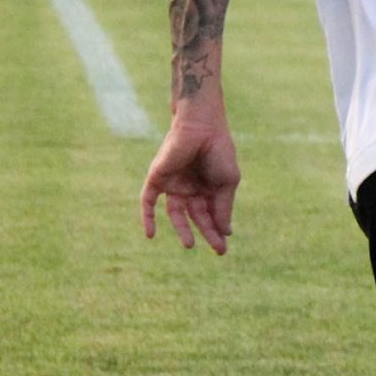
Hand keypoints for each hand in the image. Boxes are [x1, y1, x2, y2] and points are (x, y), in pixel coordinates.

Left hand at [140, 111, 240, 252]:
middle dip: (207, 232)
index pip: (211, 214)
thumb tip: (226, 232)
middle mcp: (190, 188)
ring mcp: (173, 184)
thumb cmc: (218, 150)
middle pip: (196, 216)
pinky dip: (148, 218)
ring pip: (175, 213)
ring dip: (181, 229)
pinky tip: (150, 235)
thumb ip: (223, 207)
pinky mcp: (157, 179)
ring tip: (190, 245)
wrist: (201, 125)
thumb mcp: (227, 182)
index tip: (223, 248)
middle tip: (217, 250)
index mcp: (208, 188)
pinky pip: (149, 202)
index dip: (218, 231)